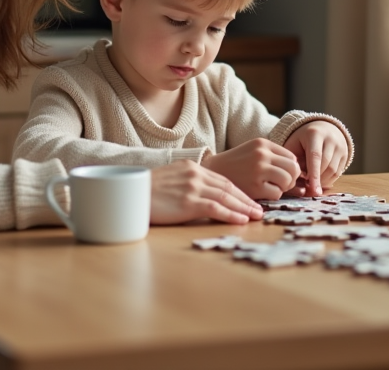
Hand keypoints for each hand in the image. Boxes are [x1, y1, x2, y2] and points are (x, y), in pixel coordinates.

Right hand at [149, 160, 263, 224]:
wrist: (129, 193)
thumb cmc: (145, 191)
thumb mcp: (170, 179)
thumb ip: (187, 183)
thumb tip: (202, 197)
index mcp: (191, 167)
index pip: (221, 179)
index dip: (237, 191)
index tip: (248, 200)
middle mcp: (194, 174)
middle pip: (228, 187)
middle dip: (245, 199)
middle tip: (259, 210)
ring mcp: (192, 187)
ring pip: (225, 197)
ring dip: (243, 208)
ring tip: (256, 216)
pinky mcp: (188, 201)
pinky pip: (216, 208)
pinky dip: (231, 214)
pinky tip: (241, 220)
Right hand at [199, 138, 301, 199]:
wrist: (212, 171)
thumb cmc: (237, 164)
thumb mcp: (254, 153)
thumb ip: (276, 161)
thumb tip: (303, 181)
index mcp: (262, 144)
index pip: (292, 157)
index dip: (291, 168)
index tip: (283, 175)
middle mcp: (262, 154)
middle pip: (294, 168)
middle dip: (292, 179)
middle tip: (281, 184)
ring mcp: (258, 170)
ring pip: (288, 180)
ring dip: (283, 188)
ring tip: (271, 188)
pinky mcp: (254, 186)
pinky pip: (277, 193)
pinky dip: (274, 195)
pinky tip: (262, 192)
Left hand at [282, 121, 349, 195]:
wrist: (322, 128)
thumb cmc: (303, 139)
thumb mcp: (294, 144)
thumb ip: (293, 160)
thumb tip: (298, 180)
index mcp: (314, 133)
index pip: (315, 157)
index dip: (314, 175)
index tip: (313, 190)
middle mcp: (330, 138)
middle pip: (326, 165)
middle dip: (317, 179)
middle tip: (307, 186)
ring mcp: (340, 146)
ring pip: (333, 170)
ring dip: (322, 181)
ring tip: (312, 182)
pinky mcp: (346, 154)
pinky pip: (338, 172)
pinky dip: (328, 179)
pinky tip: (320, 180)